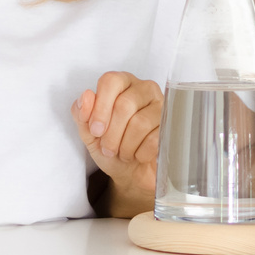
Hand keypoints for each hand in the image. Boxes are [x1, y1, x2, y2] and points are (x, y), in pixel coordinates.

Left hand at [71, 71, 162, 216]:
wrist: (130, 174)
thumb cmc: (111, 147)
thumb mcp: (89, 133)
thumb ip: (82, 114)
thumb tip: (86, 96)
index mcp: (122, 83)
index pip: (111, 81)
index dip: (100, 108)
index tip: (95, 130)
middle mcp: (144, 89)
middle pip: (124, 105)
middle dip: (111, 133)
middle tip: (108, 148)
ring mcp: (161, 106)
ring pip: (139, 123)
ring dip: (125, 146)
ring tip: (122, 153)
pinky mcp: (172, 126)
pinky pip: (154, 139)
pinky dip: (140, 153)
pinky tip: (138, 155)